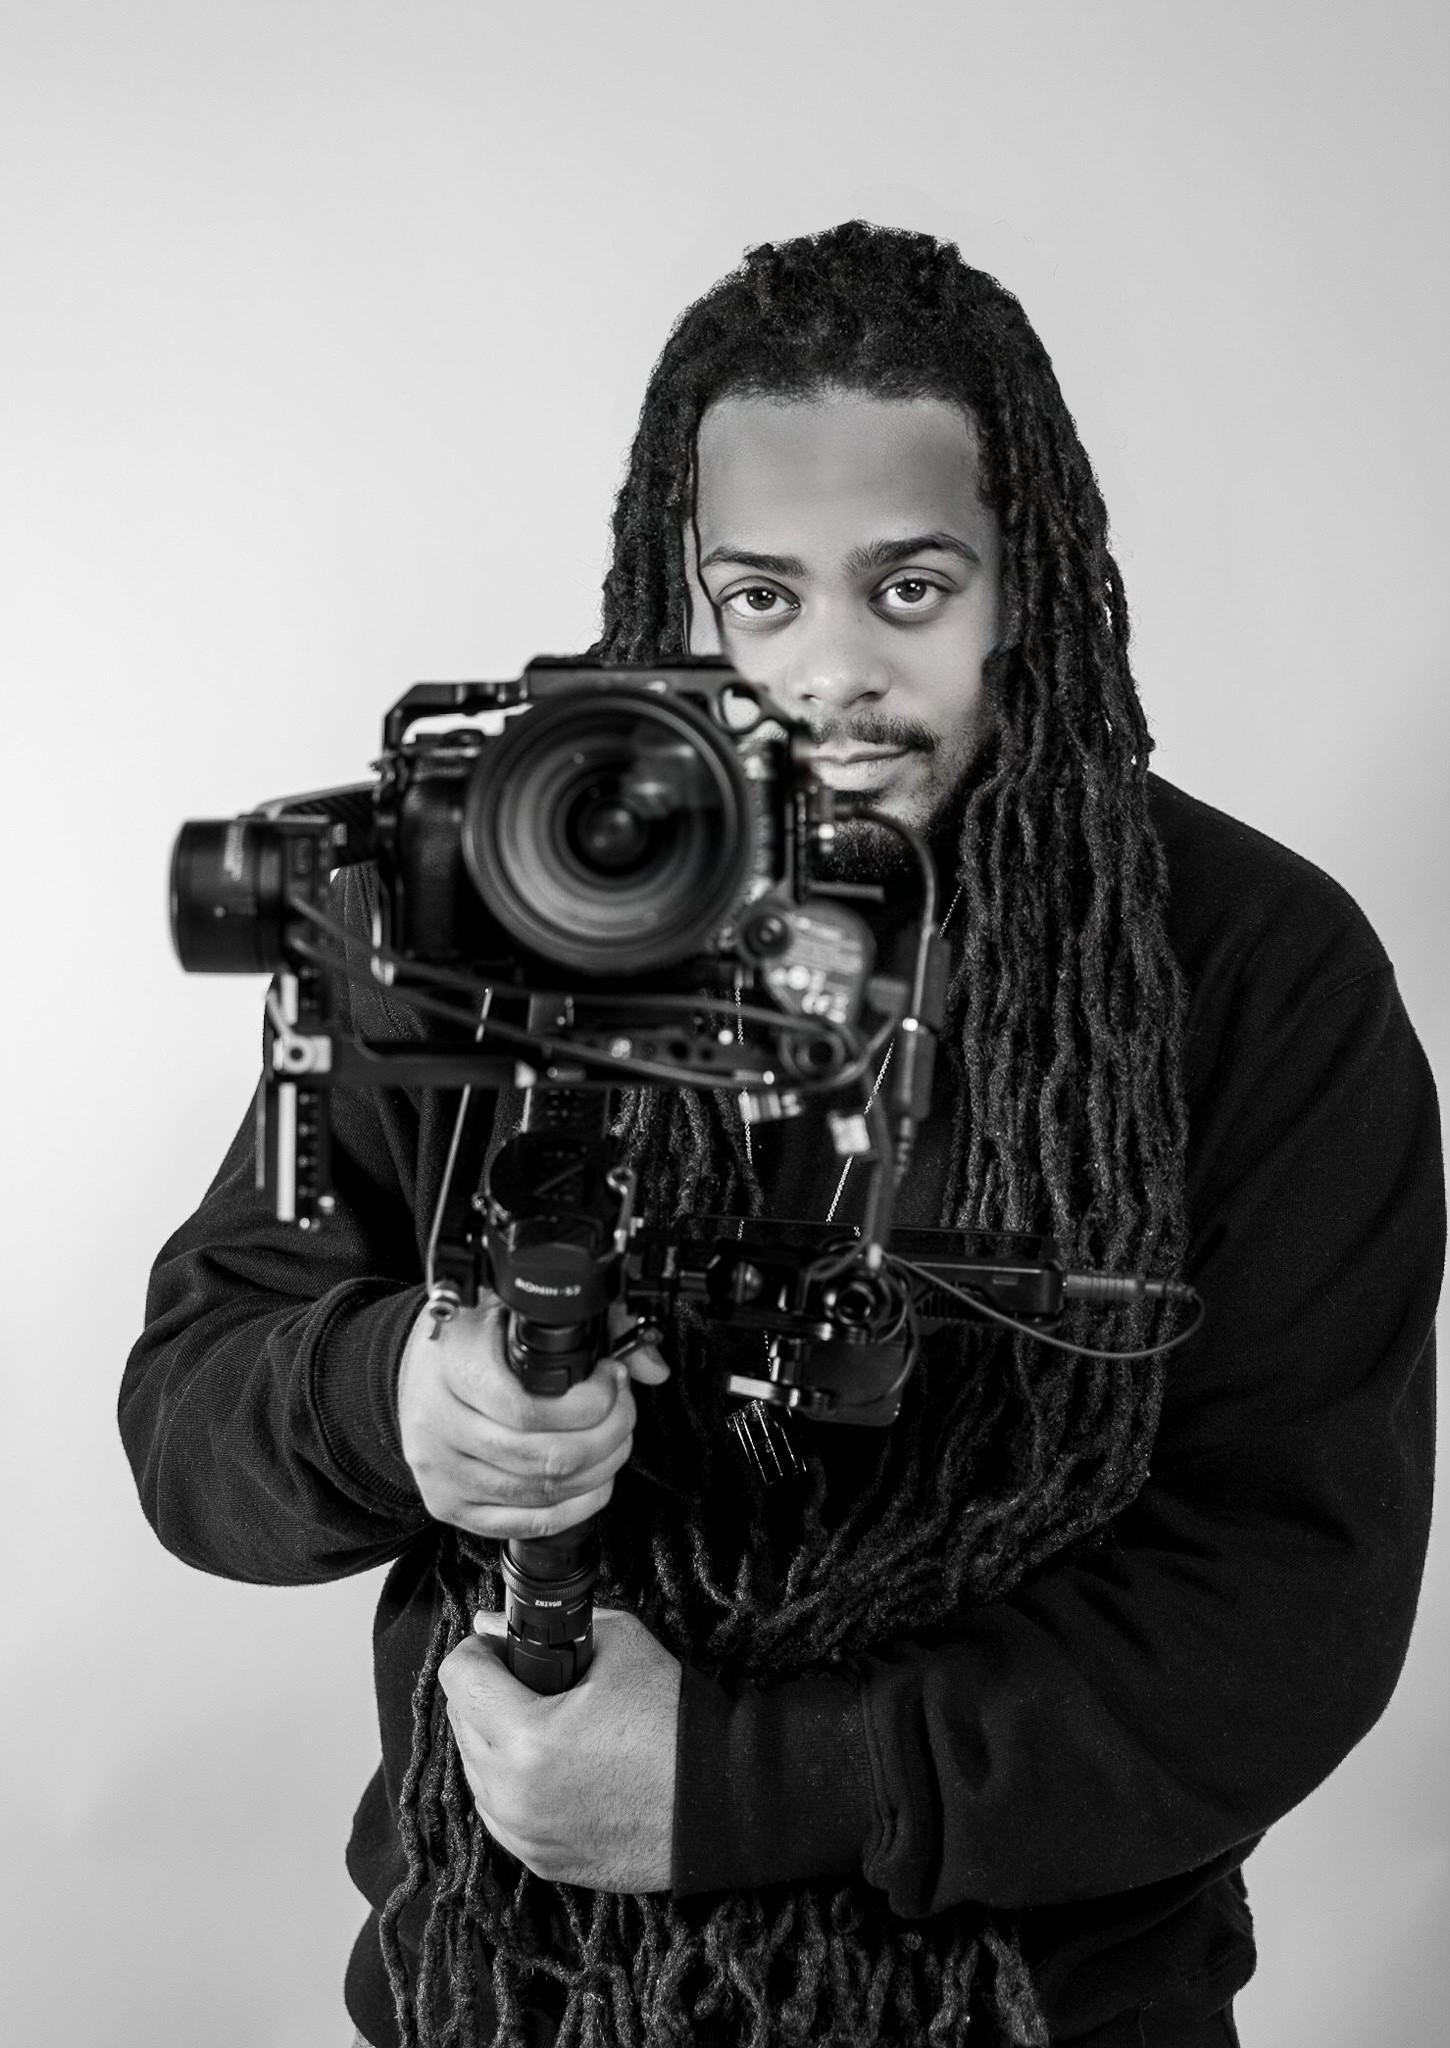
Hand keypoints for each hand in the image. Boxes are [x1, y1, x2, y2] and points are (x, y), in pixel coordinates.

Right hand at [397, 1296, 669, 1540]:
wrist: (423, 1376)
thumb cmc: (476, 1341)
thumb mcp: (522, 1312)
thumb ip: (592, 1326)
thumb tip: (651, 1364)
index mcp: (451, 1365)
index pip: (529, 1407)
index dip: (590, 1400)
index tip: (614, 1378)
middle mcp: (437, 1422)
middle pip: (545, 1456)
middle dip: (608, 1433)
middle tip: (624, 1409)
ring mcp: (442, 1471)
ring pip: (543, 1492)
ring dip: (600, 1468)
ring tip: (615, 1438)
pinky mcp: (451, 1505)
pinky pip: (529, 1522)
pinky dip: (578, 1506)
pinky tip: (596, 1479)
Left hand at [437, 1607, 681, 1891]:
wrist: (721, 1800)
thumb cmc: (674, 1722)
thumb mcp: (621, 1644)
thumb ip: (550, 1628)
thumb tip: (490, 1625)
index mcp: (527, 1738)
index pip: (459, 1677)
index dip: (478, 1648)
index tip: (499, 1646)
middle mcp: (513, 1795)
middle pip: (460, 1722)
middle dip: (485, 1691)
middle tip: (525, 1677)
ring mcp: (525, 1835)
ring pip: (474, 1771)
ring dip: (493, 1739)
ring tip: (541, 1719)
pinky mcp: (541, 1861)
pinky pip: (500, 1812)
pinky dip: (512, 1783)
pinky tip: (550, 1762)